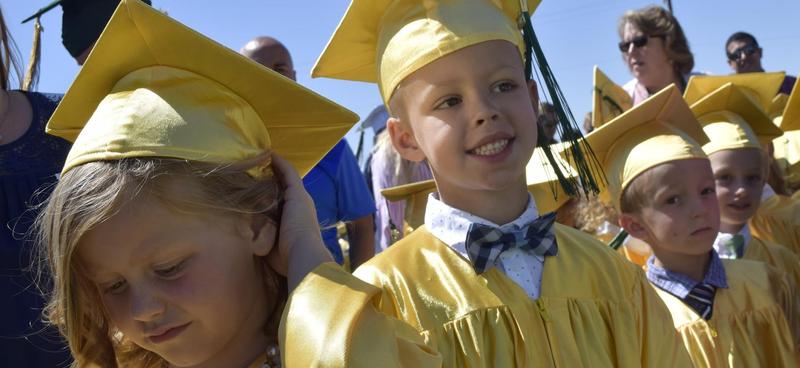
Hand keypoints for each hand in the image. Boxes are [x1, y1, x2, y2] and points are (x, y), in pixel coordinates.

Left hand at [268, 153, 332, 290]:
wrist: (303, 255)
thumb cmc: (286, 258)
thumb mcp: (272, 245)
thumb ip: (261, 237)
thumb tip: (247, 235)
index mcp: (297, 220)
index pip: (284, 202)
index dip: (274, 192)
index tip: (260, 184)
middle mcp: (302, 206)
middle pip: (287, 187)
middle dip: (275, 177)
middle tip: (260, 166)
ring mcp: (301, 198)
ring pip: (288, 177)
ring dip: (276, 167)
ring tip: (263, 156)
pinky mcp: (297, 193)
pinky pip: (288, 172)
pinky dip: (279, 163)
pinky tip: (269, 154)